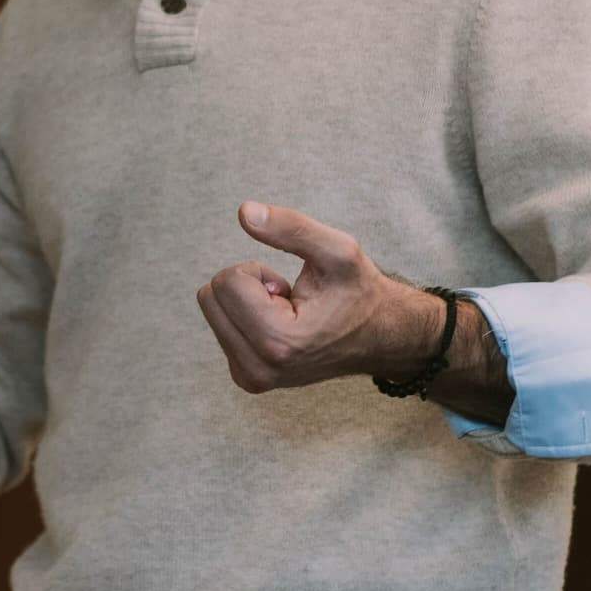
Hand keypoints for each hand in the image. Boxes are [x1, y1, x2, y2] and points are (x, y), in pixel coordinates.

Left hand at [196, 201, 442, 394]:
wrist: (380, 337)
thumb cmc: (359, 292)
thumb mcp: (337, 251)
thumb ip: (291, 228)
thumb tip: (244, 211)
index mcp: (277, 342)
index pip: (225, 281)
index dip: (258, 272)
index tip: (290, 288)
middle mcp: (258, 370)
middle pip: (210, 296)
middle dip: (247, 285)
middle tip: (288, 298)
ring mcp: (251, 379)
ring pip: (212, 310)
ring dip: (247, 301)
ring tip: (289, 313)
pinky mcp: (247, 379)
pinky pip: (220, 326)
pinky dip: (246, 318)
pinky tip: (282, 326)